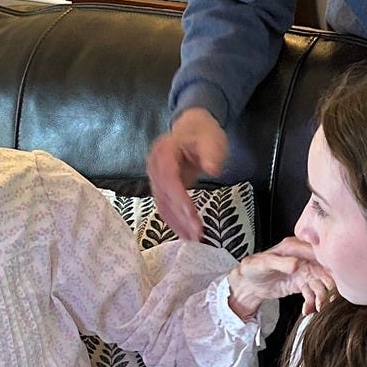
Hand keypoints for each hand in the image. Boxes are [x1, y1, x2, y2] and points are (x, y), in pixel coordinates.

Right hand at [147, 109, 228, 241]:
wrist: (193, 128)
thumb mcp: (212, 139)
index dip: (179, 198)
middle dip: (180, 216)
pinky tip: (185, 233)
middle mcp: (154, 165)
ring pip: (163, 204)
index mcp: (164, 151)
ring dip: (177, 223)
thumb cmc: (203, 133)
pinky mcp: (160, 186)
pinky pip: (164, 206)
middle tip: (197, 234)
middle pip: (164, 195)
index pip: (168, 178)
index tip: (191, 214)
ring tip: (193, 238)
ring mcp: (155, 176)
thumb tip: (212, 169)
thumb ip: (212, 154)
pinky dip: (174, 221)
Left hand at [227, 238, 334, 321]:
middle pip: (323, 269)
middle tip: (328, 298)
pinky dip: (312, 303)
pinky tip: (307, 310)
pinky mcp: (301, 284)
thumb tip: (297, 264)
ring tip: (317, 307)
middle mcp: (302, 258)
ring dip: (321, 297)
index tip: (332, 277)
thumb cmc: (252, 268)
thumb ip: (281, 263)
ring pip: (320, 283)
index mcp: (294, 247)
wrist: (246, 284)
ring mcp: (303, 271)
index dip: (327, 264)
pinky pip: (312, 294)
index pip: (317, 253)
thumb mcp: (264, 264)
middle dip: (328, 284)